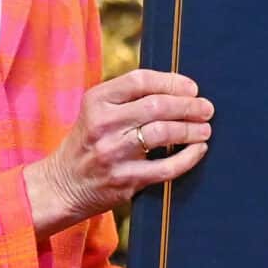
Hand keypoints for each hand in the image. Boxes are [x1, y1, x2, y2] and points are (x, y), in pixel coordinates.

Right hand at [25, 69, 212, 237]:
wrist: (61, 186)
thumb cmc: (88, 143)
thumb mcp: (96, 112)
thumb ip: (127, 98)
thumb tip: (178, 89)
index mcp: (96, 101)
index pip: (140, 81)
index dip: (172, 81)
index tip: (192, 88)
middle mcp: (102, 124)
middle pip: (156, 106)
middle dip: (189, 106)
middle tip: (206, 108)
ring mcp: (113, 153)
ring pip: (163, 133)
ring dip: (191, 129)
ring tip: (205, 128)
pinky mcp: (125, 180)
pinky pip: (167, 167)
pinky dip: (189, 157)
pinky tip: (198, 150)